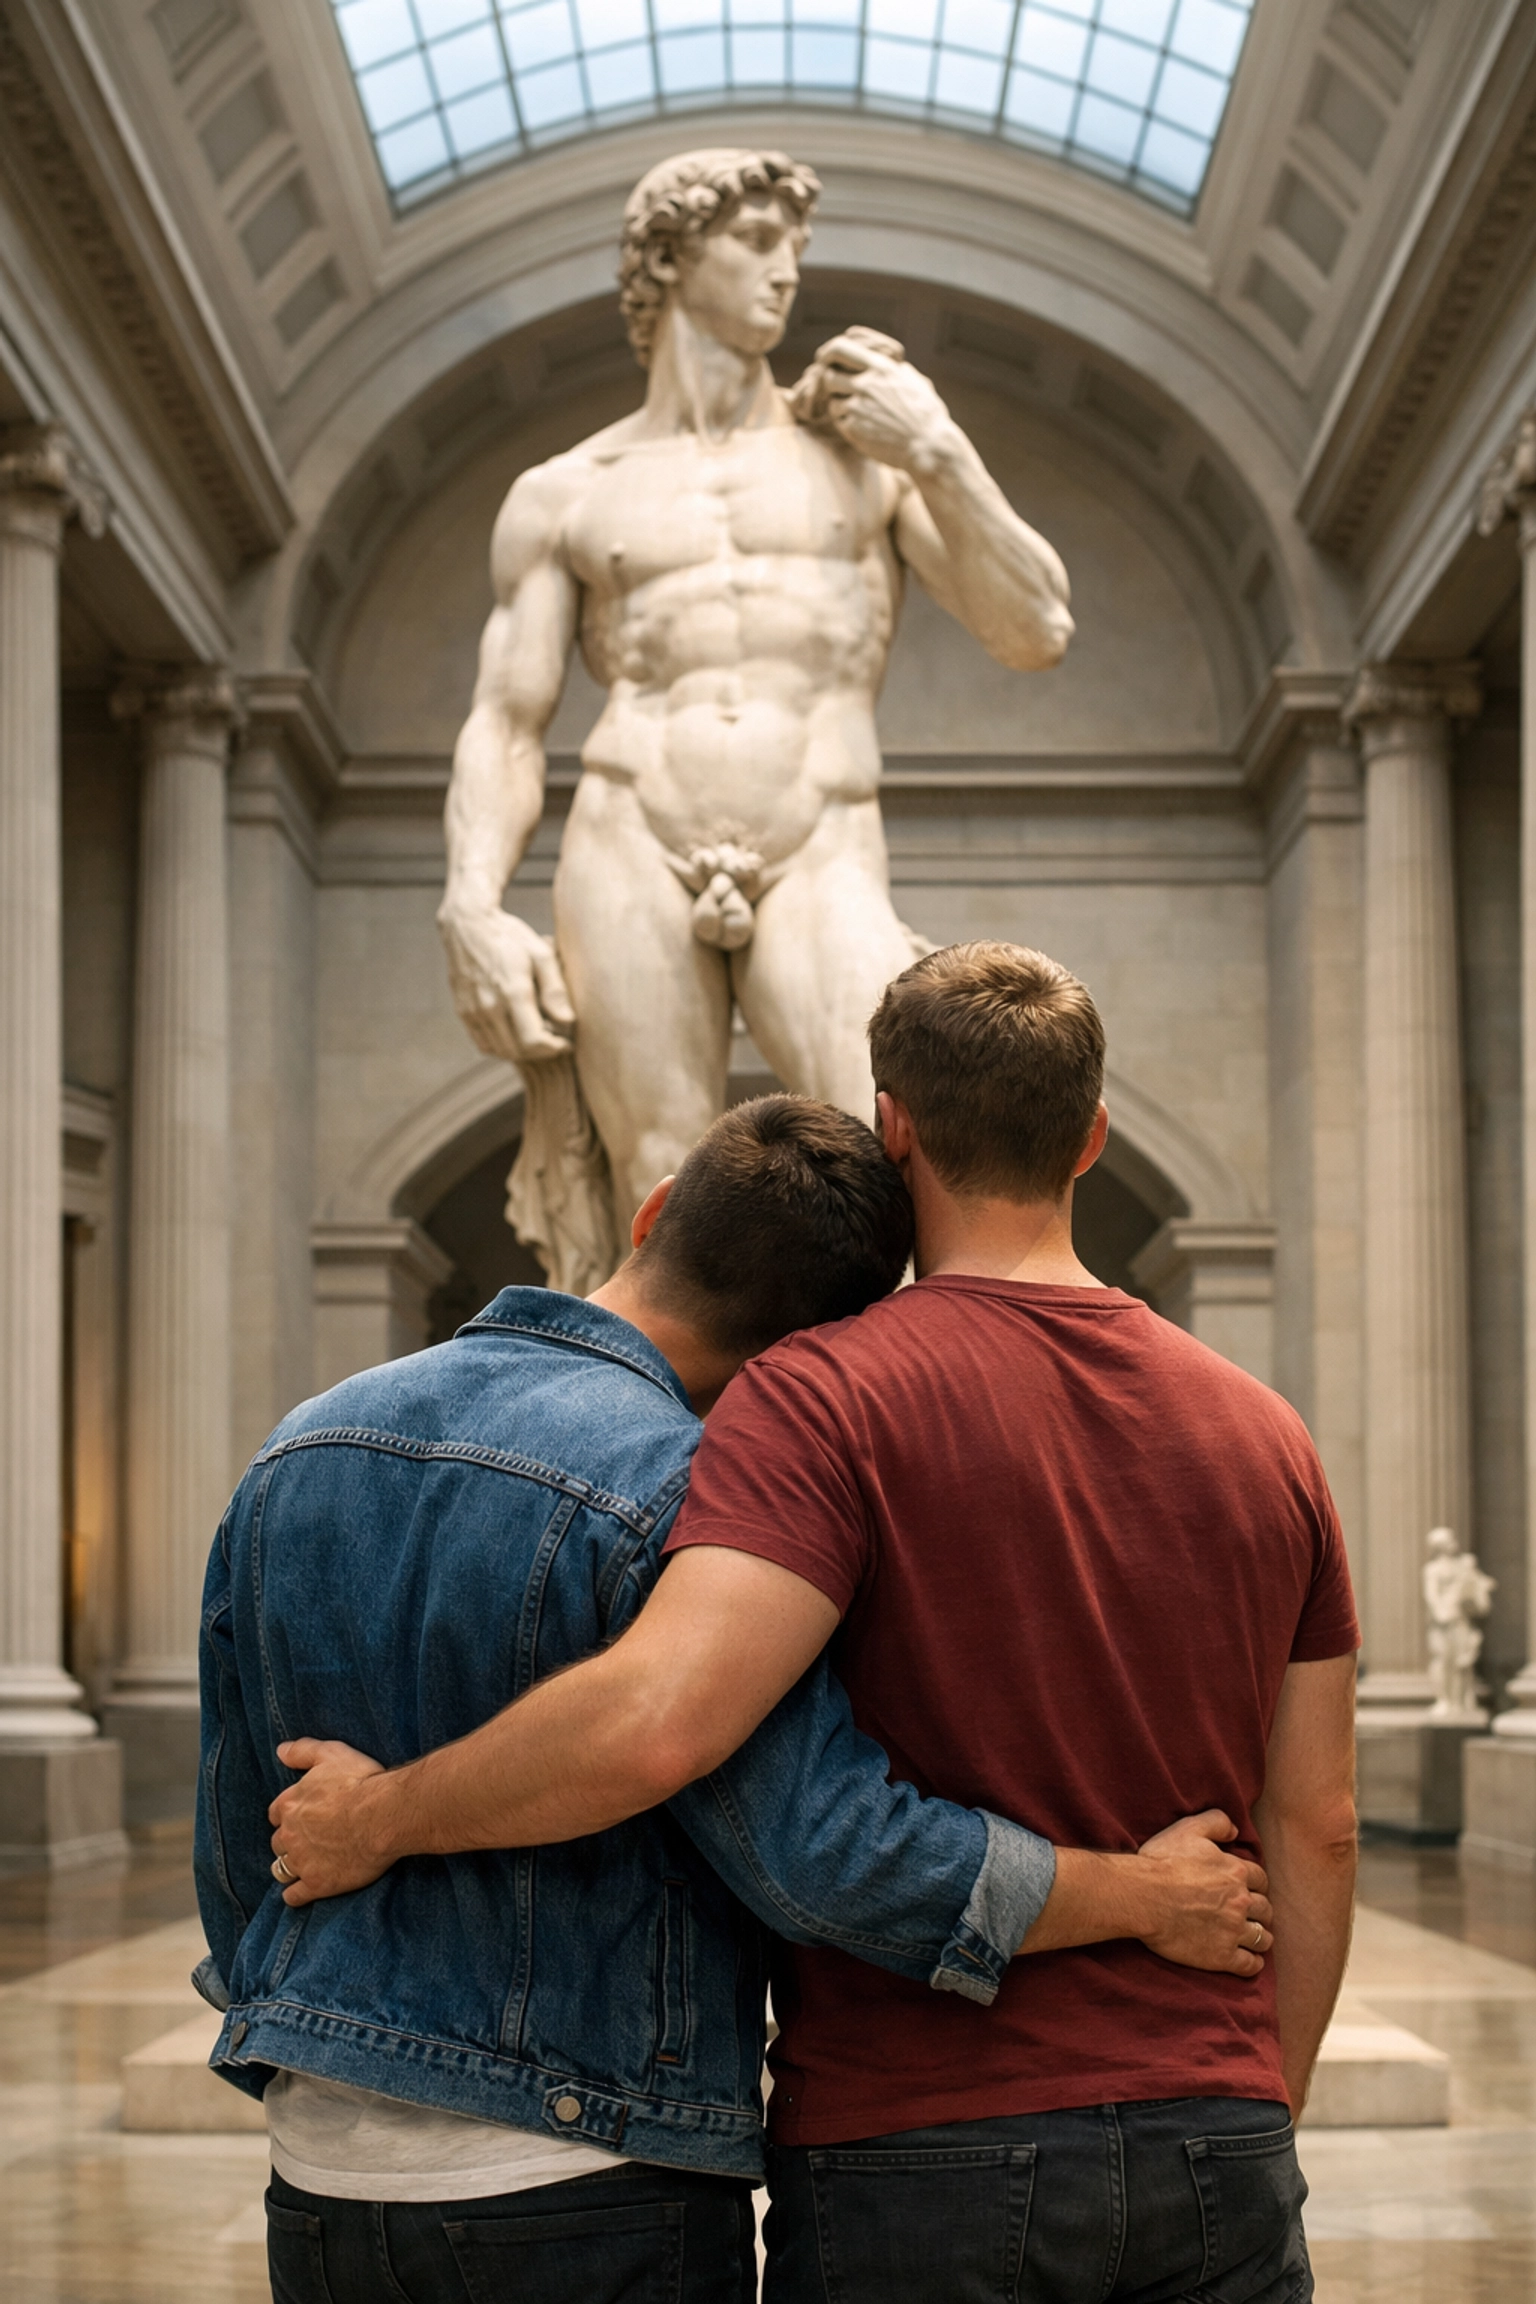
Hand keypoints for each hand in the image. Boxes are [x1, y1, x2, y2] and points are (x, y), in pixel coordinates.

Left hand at [268, 1738, 391, 1907]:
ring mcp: (301, 1862)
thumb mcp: (331, 1754)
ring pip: (281, 1869)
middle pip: (279, 1843)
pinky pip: (293, 1897)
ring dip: (290, 1868)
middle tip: (310, 1842)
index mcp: (290, 1804)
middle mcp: (290, 1834)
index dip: (289, 1815)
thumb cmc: (361, 1781)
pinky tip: (305, 1891)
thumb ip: (302, 1751)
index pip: (276, 1814)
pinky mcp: (317, 1884)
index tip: (304, 1817)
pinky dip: (296, 1895)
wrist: (384, 1815)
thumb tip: (280, 1750)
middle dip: (290, 1842)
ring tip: (306, 1867)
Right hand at [438, 903, 573, 1063]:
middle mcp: (489, 1006)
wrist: (468, 925)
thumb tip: (568, 1021)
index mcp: (512, 991)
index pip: (533, 1040)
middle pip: (518, 1051)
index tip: (567, 1042)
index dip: (554, 1048)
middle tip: (556, 1040)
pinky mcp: (463, 1012)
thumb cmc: (510, 937)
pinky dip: (502, 1047)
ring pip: (500, 1051)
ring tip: (537, 1036)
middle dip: (541, 1052)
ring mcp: (473, 1011)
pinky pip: (484, 1044)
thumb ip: (555, 990)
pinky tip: (515, 1033)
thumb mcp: (541, 954)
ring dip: (523, 1052)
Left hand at [815, 334, 956, 473]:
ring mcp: (858, 408)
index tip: (824, 359)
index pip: (839, 348)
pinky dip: (846, 422)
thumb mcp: (914, 380)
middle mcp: (866, 385)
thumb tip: (886, 360)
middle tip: (843, 391)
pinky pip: (838, 420)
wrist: (929, 446)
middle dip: (833, 383)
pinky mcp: (853, 429)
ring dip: (840, 404)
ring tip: (860, 412)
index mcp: (881, 367)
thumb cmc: (927, 414)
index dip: (827, 353)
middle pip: (828, 375)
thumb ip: (894, 369)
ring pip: (831, 400)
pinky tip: (864, 426)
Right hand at [1137, 1809, 1272, 1976]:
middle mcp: (1241, 1902)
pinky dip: (1253, 1963)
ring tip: (1254, 1938)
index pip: (1261, 1879)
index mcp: (1236, 1872)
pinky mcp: (1222, 1956)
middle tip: (1251, 1914)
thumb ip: (1216, 1822)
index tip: (1249, 1889)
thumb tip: (1235, 1830)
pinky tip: (1249, 1961)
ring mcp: (1233, 1931)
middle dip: (1260, 1911)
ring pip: (1262, 1937)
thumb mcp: (1188, 1829)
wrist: (1142, 1896)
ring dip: (1260, 1936)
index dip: (1256, 1884)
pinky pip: (1249, 1964)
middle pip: (1265, 1909)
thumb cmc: (1162, 1862)